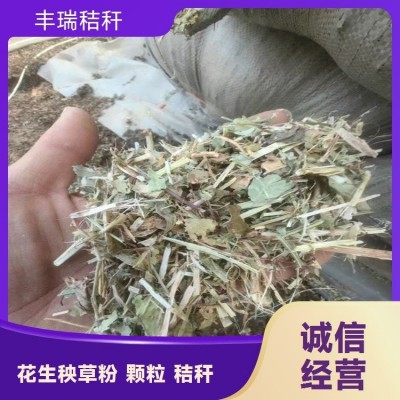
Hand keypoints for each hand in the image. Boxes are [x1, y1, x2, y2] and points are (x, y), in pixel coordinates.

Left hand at [8, 107, 329, 332]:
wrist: (3, 331)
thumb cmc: (1, 256)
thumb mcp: (22, 199)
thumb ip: (58, 161)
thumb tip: (85, 115)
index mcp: (127, 215)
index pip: (187, 178)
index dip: (224, 153)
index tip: (266, 128)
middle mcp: (154, 248)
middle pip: (217, 214)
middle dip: (261, 185)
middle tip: (305, 154)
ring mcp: (165, 288)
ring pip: (229, 261)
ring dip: (275, 237)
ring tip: (320, 211)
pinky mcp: (169, 328)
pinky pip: (222, 310)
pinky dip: (259, 292)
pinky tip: (297, 268)